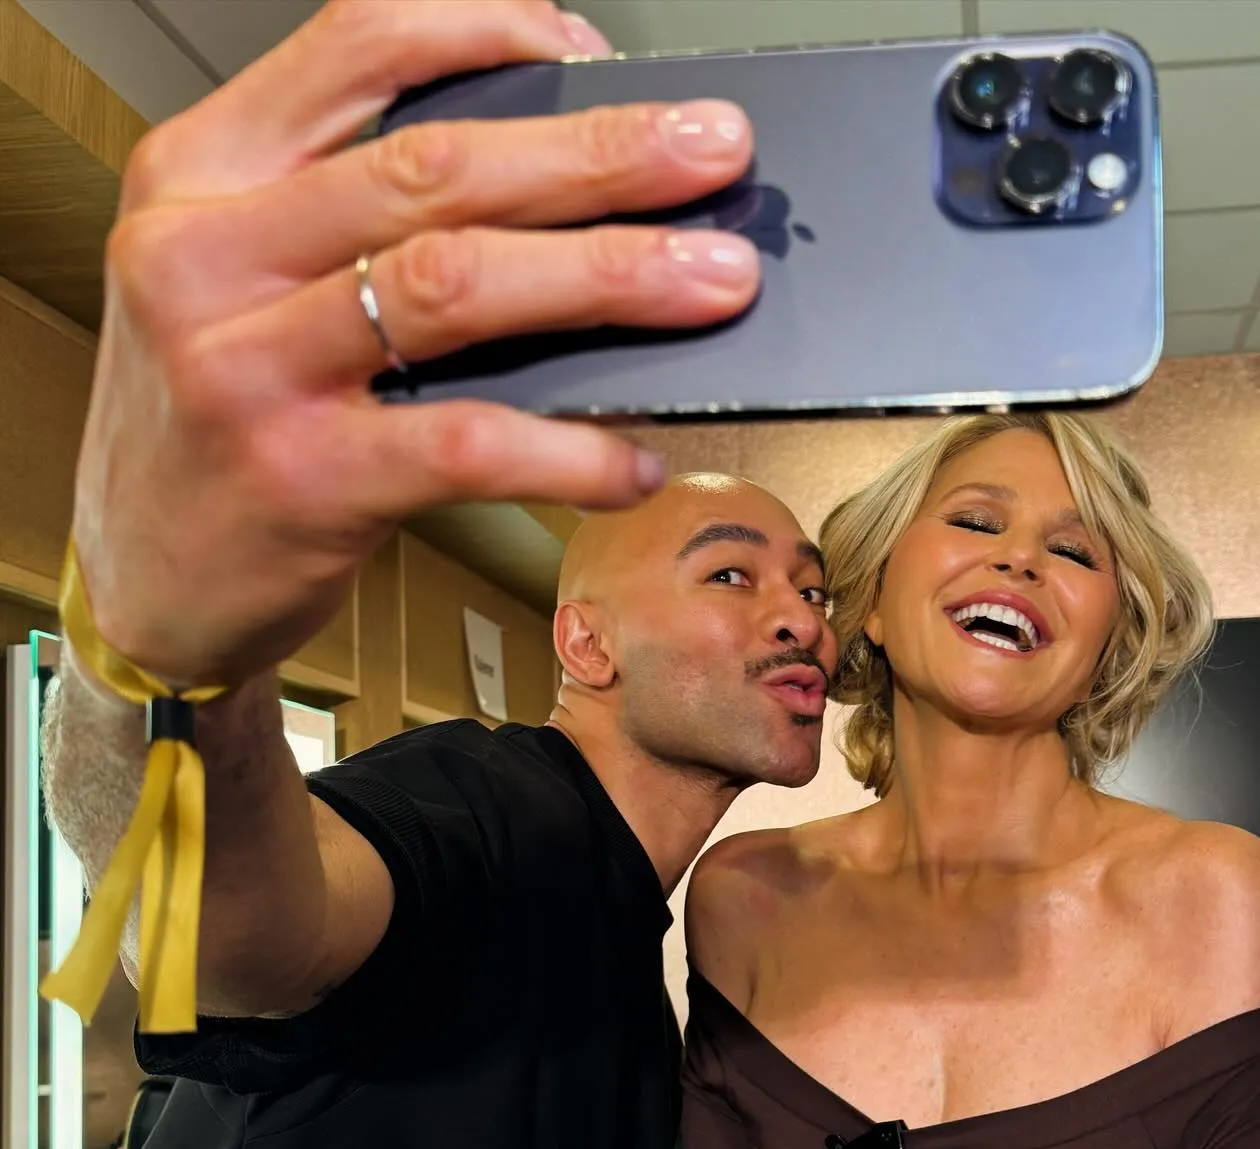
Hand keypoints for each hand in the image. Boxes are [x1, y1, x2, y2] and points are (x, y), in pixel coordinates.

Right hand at [74, 0, 757, 685]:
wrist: (142, 579)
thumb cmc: (214, 424)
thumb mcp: (242, 287)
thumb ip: (351, 226)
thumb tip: (553, 198)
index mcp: (200, 176)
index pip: (354, 49)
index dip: (489, 31)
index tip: (593, 49)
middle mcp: (207, 255)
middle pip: (436, 169)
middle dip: (598, 155)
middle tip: (711, 154)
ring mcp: (245, 368)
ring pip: (457, 286)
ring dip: (608, 277)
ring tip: (713, 282)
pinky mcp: (301, 479)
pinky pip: (467, 445)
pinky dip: (569, 451)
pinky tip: (631, 460)